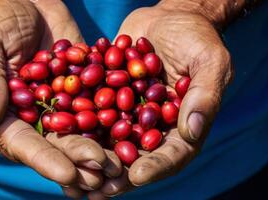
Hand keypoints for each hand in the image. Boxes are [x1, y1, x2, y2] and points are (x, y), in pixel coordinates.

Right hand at [0, 0, 110, 187]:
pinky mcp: (83, 89)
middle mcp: (35, 116)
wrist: (28, 0)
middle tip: (103, 174)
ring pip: (81, 133)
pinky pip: (99, 108)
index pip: (23, 144)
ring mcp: (61, 105)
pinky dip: (115, 123)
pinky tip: (132, 136)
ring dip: (100, 151)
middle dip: (79, 161)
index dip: (45, 160)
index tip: (68, 173)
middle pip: (57, 145)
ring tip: (121, 166)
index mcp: (6, 114)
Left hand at [87, 3, 233, 197]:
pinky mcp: (108, 98)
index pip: (171, 154)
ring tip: (72, 175)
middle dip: (116, 174)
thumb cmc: (196, 38)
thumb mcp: (209, 62)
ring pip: (109, 142)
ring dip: (91, 160)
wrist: (168, 20)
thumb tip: (193, 131)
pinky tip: (59, 138)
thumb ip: (204, 95)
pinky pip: (92, 115)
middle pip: (135, 156)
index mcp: (181, 126)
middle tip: (97, 188)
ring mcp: (128, 114)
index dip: (154, 166)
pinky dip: (76, 127)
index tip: (135, 175)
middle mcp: (152, 126)